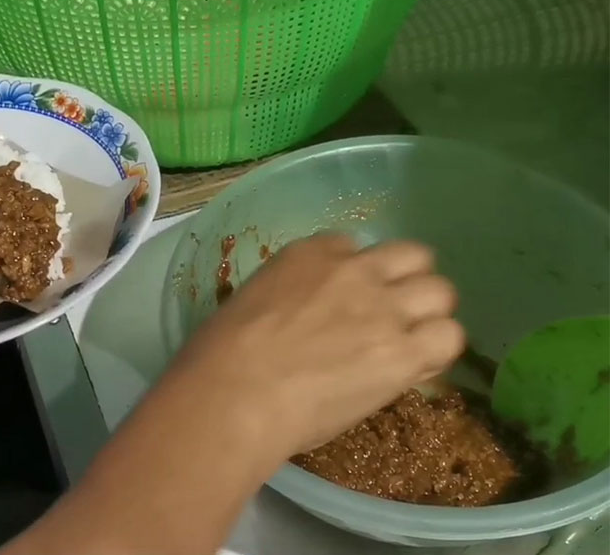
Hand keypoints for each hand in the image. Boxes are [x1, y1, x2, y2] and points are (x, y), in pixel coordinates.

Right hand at [0, 233, 464, 554]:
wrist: (220, 409)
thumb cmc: (203, 369)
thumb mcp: (224, 322)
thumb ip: (256, 307)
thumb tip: (255, 320)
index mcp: (296, 254)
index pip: (352, 239)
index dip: (360, 271)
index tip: (353, 296)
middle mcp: (343, 265)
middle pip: (412, 251)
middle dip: (405, 282)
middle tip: (383, 322)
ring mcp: (375, 300)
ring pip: (439, 286)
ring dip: (426, 313)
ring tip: (398, 347)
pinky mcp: (396, 346)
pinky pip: (445, 335)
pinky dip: (433, 351)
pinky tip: (404, 374)